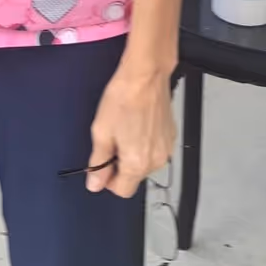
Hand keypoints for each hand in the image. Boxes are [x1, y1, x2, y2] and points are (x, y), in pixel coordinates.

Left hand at [86, 62, 175, 197]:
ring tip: (125, 128)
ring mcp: (166, 149)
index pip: (122, 190)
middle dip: (120, 165)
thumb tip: (94, 184)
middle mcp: (156, 160)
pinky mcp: (171, 137)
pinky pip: (154, 150)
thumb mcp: (102, 130)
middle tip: (112, 139)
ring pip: (144, 164)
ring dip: (133, 154)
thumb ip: (98, 162)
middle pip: (134, 177)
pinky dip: (144, 143)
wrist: (146, 75)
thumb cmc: (123, 97)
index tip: (102, 164)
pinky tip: (137, 123)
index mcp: (137, 163)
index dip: (108, 180)